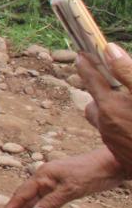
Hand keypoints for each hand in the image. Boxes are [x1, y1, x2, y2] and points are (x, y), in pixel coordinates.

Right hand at [0, 147, 124, 207]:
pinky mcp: (63, 188)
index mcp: (42, 176)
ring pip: (36, 204)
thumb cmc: (91, 173)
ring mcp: (53, 184)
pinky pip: (46, 203)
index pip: (22, 195)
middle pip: (26, 201)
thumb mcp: (71, 190)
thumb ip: (51, 203)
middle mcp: (44, 180)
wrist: (111, 164)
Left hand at [78, 43, 131, 173]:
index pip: (91, 79)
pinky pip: (115, 135)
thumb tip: (109, 49)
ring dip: (110, 111)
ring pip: (103, 121)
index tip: (81, 55)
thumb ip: (127, 72)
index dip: (86, 64)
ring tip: (126, 106)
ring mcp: (113, 141)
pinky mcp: (122, 157)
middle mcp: (106, 124)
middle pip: (94, 103)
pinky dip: (121, 126)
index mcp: (110, 106)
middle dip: (99, 93)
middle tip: (110, 84)